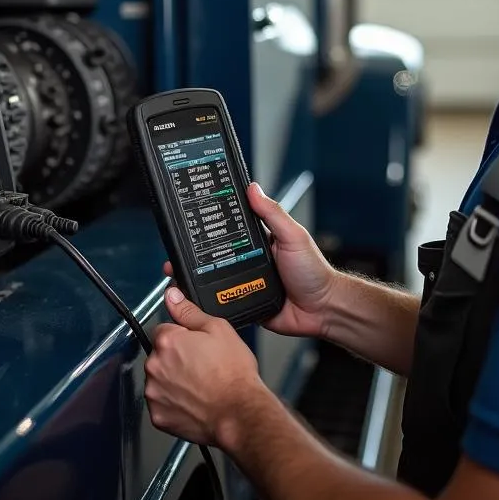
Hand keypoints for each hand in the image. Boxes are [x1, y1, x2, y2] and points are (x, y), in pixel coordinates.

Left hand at [144, 286, 264, 447]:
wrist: (239, 414)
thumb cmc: (233, 375)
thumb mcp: (218, 330)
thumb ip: (189, 311)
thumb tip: (172, 296)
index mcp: (167, 341)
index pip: (164, 330)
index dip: (182, 337)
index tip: (195, 347)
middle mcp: (154, 365)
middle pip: (160, 355)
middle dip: (176, 359)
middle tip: (201, 367)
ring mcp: (155, 392)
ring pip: (160, 380)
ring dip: (173, 381)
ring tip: (199, 386)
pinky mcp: (158, 415)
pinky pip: (162, 403)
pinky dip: (173, 403)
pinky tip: (193, 401)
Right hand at [159, 183, 337, 339]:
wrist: (322, 311)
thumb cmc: (313, 272)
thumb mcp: (293, 236)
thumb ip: (273, 213)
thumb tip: (254, 188)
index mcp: (259, 240)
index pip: (231, 226)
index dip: (212, 221)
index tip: (192, 215)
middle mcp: (249, 259)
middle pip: (216, 252)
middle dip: (196, 251)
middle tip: (176, 248)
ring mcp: (245, 280)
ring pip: (214, 276)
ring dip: (198, 275)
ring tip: (177, 271)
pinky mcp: (244, 301)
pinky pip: (222, 300)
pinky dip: (209, 298)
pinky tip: (195, 294)